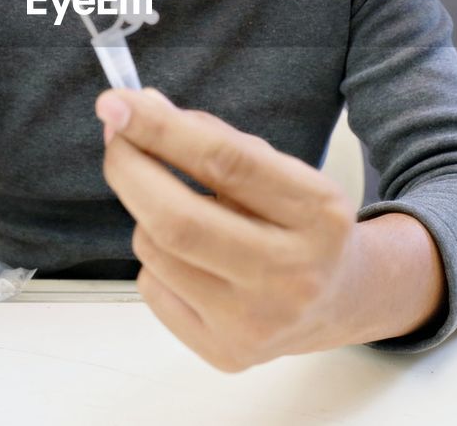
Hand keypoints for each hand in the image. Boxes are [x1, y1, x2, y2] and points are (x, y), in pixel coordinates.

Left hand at [97, 88, 360, 372]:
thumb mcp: (283, 170)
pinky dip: (156, 259)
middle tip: (115, 139)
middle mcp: (291, 275)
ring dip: (147, 215)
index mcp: (317, 214)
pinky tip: (191, 259)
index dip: (162, 130)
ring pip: (155, 251)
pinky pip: (152, 288)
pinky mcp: (225, 353)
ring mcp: (256, 323)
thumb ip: (215, 139)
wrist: (341, 299)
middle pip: (177, 220)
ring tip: (180, 211)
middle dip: (130, 170)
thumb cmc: (299, 223)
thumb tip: (138, 110)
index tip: (118, 103)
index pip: (225, 162)